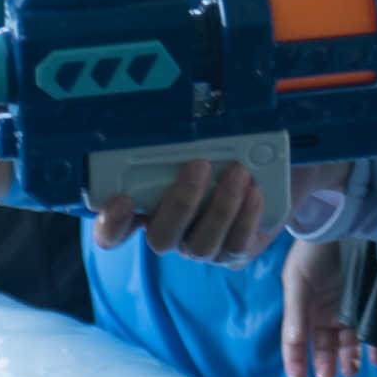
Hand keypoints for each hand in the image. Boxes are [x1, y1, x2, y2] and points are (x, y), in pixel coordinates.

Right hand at [92, 157, 275, 266]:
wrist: (264, 179)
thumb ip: (178, 146)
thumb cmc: (218, 159)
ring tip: (238, 173)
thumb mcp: (195, 150)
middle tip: (199, 166)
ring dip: (221, 207)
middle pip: (161, 238)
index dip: (112, 224)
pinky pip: (235, 246)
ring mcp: (200, 247)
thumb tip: (180, 122)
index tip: (122, 200)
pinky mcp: (232, 254)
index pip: (113, 231)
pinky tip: (254, 193)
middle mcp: (171, 234)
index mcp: (147, 210)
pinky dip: (246, 218)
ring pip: (200, 245)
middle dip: (180, 203)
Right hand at [281, 237, 371, 376]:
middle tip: (329, 375)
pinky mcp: (367, 304)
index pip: (297, 342)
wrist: (340, 223)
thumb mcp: (297, 278)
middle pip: (324, 346)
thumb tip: (294, 339)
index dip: (295, 362)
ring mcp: (346, 310)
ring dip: (349, 359)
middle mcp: (324, 313)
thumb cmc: (313, 251)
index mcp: (303, 310)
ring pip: (347, 343)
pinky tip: (375, 358)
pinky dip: (373, 347)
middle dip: (326, 363)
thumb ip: (296, 310)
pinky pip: (371, 331)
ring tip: (351, 370)